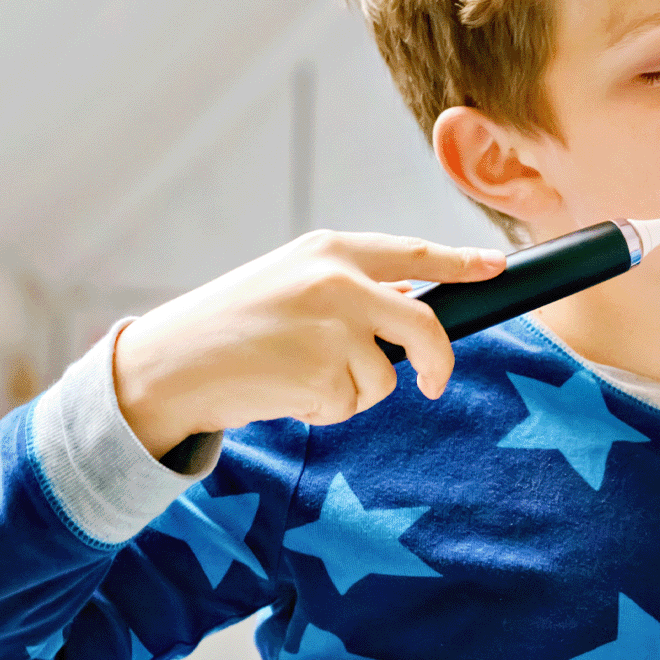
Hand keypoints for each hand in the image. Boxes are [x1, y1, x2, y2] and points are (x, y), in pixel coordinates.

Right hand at [113, 231, 505, 459]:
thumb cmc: (229, 326)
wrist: (165, 367)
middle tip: (436, 381)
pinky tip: (284, 392)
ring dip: (351, 390)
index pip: (414, 254)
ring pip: (385, 376)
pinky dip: (326, 409)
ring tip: (296, 375)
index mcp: (329, 250)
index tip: (494, 266)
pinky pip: (351, 404)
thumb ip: (350, 288)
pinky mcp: (322, 374)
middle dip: (438, 359)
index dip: (461, 262)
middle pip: (425, 324)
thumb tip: (413, 305)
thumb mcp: (290, 283)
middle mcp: (337, 282)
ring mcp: (332, 329)